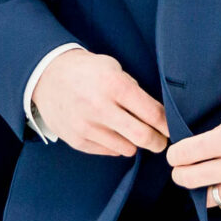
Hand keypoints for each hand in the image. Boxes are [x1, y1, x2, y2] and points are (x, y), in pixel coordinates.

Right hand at [34, 50, 169, 157]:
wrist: (47, 76)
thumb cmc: (87, 71)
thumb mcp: (114, 69)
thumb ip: (135, 91)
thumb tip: (159, 117)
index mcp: (114, 85)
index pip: (152, 113)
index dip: (167, 125)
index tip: (173, 129)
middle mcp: (100, 107)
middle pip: (143, 137)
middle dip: (158, 142)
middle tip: (161, 141)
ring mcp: (86, 126)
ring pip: (127, 148)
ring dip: (134, 142)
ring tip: (130, 131)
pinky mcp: (76, 140)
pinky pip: (108, 151)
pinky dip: (115, 144)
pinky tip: (110, 131)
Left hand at [167, 102, 220, 211]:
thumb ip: (219, 134)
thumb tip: (197, 148)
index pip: (184, 154)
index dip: (175, 155)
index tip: (176, 155)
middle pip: (187, 179)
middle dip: (180, 173)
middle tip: (182, 169)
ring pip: (206, 198)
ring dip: (202, 188)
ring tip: (207, 178)